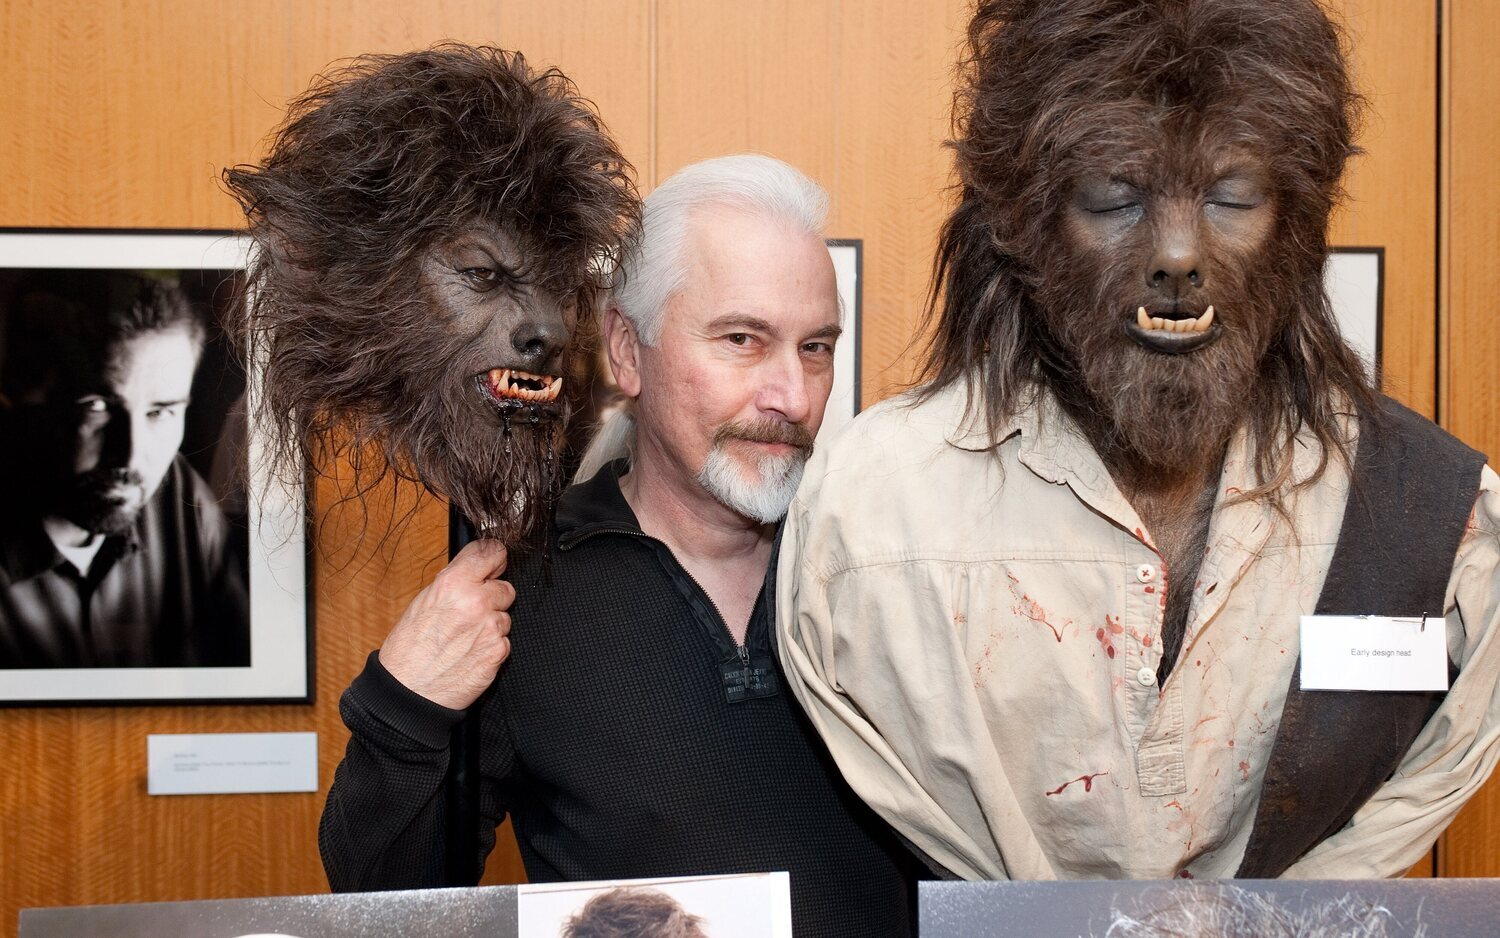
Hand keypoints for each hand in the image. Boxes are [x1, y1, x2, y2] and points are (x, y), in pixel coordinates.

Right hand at [378, 538, 515, 709]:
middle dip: (492, 597)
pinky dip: (491, 646)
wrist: (408, 693)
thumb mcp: (422, 603)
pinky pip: (504, 640)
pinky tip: (470, 652)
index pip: (491, 551)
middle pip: (506, 586)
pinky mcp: (498, 651)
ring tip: (465, 637)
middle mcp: (475, 601)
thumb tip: (474, 570)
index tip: (493, 562)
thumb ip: (453, 583)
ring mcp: (490, 627)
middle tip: (471, 612)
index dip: (494, 558)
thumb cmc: (408, 650)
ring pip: (505, 615)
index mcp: (452, 584)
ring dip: (492, 624)